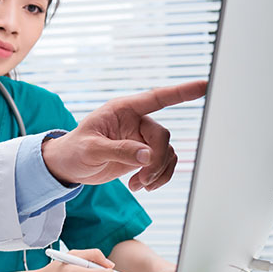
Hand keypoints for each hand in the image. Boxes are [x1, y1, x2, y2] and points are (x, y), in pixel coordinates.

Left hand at [41, 80, 206, 190]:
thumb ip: (119, 150)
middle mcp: (134, 121)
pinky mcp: (142, 154)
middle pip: (162, 136)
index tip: (204, 85)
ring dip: (157, 172)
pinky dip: (157, 177)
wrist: (68, 167)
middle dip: (156, 160)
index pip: (157, 98)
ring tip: (138, 185)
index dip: (181, 92)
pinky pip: (163, 164)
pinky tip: (139, 186)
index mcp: (122, 110)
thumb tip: (147, 155)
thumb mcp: (91, 150)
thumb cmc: (73, 151)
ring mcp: (140, 138)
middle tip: (142, 179)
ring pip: (167, 152)